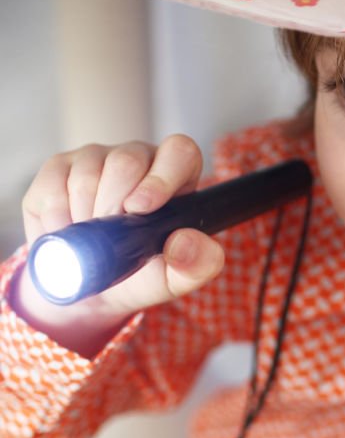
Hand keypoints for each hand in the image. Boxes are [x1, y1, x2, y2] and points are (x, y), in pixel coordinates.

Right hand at [12, 136, 222, 356]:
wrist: (92, 286)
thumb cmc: (142, 274)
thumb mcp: (176, 278)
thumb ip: (197, 264)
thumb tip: (184, 241)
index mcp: (176, 177)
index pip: (180, 152)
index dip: (162, 176)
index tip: (142, 209)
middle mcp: (137, 159)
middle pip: (126, 162)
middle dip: (115, 206)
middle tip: (113, 238)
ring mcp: (95, 158)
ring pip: (87, 174)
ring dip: (87, 219)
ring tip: (93, 241)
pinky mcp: (58, 167)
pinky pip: (53, 187)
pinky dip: (59, 221)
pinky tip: (69, 234)